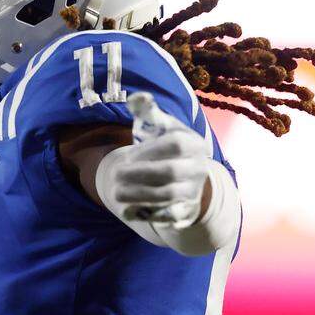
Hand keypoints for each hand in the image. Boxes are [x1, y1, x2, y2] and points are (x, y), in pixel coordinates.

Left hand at [112, 91, 209, 227]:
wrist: (185, 178)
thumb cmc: (164, 147)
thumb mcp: (158, 127)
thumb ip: (147, 111)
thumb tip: (137, 97)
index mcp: (194, 144)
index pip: (174, 144)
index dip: (147, 150)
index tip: (127, 155)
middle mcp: (199, 168)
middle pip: (170, 172)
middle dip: (138, 174)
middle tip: (115, 175)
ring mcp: (193, 191)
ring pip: (168, 196)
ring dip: (138, 195)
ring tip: (116, 193)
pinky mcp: (185, 211)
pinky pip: (169, 216)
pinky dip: (148, 215)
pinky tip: (128, 212)